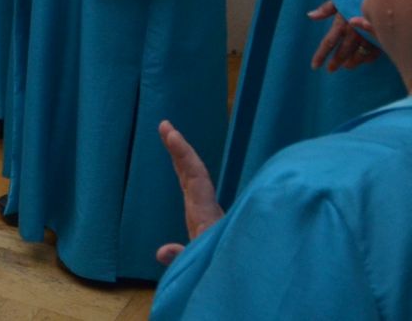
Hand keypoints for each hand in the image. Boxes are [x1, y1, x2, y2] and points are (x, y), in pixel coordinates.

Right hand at [153, 120, 222, 264]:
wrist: (250, 283)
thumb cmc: (229, 273)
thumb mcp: (202, 266)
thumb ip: (184, 258)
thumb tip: (161, 251)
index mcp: (206, 217)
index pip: (194, 177)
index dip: (182, 153)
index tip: (169, 130)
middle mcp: (209, 214)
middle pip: (195, 175)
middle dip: (180, 150)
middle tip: (165, 126)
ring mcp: (211, 220)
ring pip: (198, 184)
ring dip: (185, 163)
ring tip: (172, 144)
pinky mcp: (211, 228)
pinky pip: (199, 196)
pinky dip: (189, 180)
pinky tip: (185, 177)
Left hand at [307, 0, 381, 70]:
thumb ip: (326, 9)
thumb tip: (311, 16)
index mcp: (342, 22)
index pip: (328, 42)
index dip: (321, 55)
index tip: (315, 66)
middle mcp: (355, 31)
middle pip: (343, 52)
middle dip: (336, 62)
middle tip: (330, 69)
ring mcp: (369, 36)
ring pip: (358, 56)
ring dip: (352, 62)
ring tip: (347, 66)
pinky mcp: (382, 38)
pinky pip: (374, 53)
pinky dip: (367, 58)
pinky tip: (363, 60)